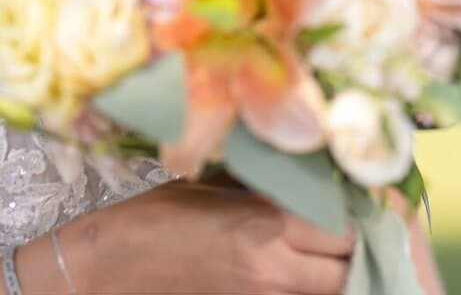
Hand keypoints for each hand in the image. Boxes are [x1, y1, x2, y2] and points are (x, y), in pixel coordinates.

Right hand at [59, 178, 355, 294]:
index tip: (347, 203)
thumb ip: (270, 188)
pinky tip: (298, 270)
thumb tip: (316, 177)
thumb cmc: (156, 218)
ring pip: (328, 291)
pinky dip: (306, 287)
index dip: (351, 217)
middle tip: (338, 231)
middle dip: (348, 251)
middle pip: (346, 269)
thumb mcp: (218, 188)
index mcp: (265, 226)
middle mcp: (273, 269)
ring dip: (332, 273)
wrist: (109, 269)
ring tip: (320, 252)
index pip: (345, 230)